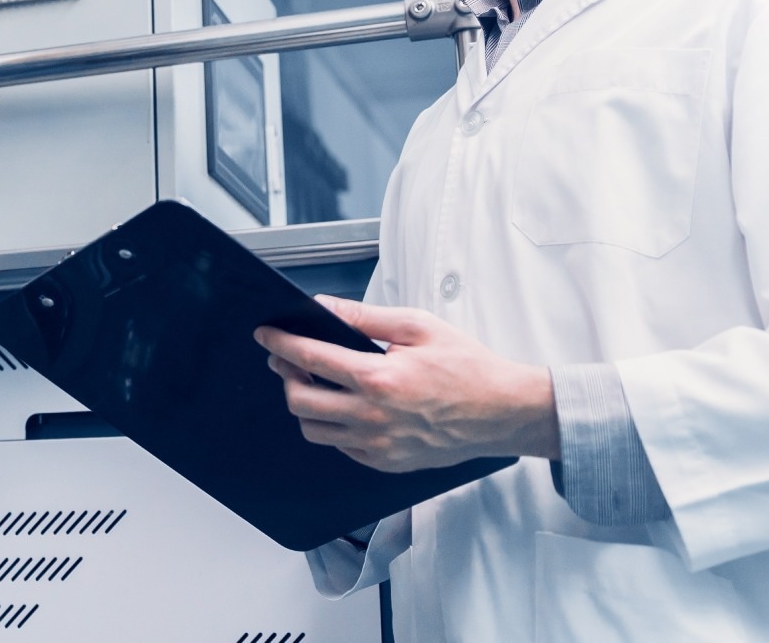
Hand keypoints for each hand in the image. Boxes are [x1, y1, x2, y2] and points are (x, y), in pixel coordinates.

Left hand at [253, 296, 560, 472]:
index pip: (308, 357)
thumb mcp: (417, 326)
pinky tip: (343, 405)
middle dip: (285, 373)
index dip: (279, 342)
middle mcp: (372, 416)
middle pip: (299, 399)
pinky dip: (331, 426)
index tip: (265, 334)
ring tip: (314, 381)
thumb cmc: (467, 367)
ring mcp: (378, 445)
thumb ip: (363, 316)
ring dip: (304, 403)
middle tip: (288, 357)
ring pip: (313, 429)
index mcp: (378, 378)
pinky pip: (339, 447)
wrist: (503, 412)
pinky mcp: (386, 462)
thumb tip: (324, 305)